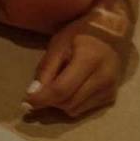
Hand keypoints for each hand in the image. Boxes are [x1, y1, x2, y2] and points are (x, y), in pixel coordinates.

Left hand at [20, 0, 135, 118]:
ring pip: (75, 110)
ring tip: (58, 83)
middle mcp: (103, 78)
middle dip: (50, 99)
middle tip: (41, 88)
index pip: (61, 89)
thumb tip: (33, 93)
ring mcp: (109, 89)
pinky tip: (72, 86)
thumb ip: (46, 68)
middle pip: (67, 103)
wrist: (113, 31)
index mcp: (89, 60)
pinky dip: (73, 102)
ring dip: (61, 103)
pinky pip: (84, 109)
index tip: (26, 101)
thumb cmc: (82, 32)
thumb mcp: (59, 43)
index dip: (42, 98)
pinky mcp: (111, 97)